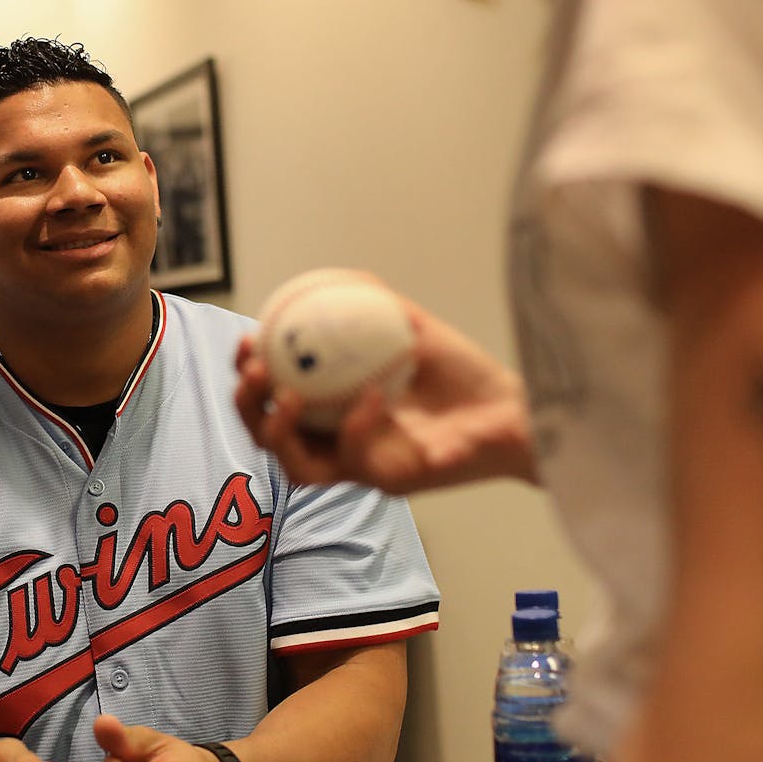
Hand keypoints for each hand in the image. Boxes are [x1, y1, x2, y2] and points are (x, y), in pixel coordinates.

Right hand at [234, 296, 537, 492]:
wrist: (515, 411)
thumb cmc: (467, 376)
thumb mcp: (415, 331)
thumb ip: (378, 308)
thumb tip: (340, 278)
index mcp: (334, 411)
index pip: (273, 399)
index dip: (248, 376)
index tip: (247, 341)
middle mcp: (340, 444)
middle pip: (267, 439)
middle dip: (247, 407)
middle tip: (255, 371)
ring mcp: (362, 468)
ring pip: (297, 468)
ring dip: (280, 431)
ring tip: (286, 396)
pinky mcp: (390, 483)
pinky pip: (358, 459)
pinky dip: (357, 425)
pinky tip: (372, 395)